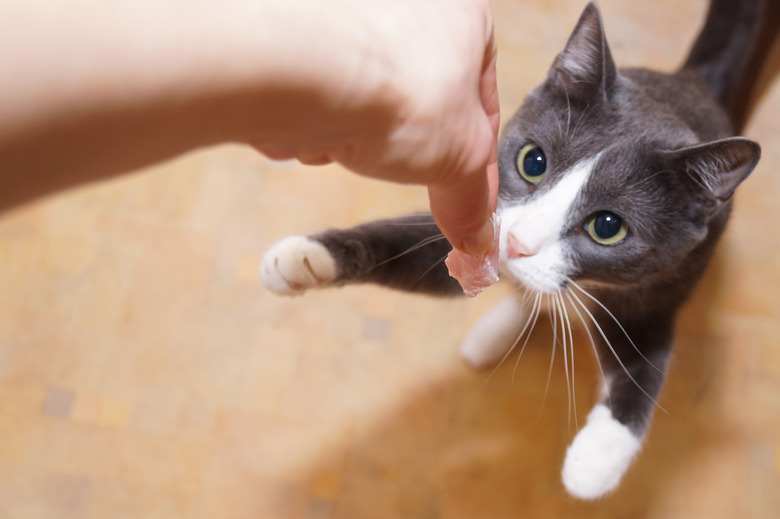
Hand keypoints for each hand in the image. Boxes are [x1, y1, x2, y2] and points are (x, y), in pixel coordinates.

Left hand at [252, 0, 499, 253]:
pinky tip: (314, 128)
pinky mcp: (294, 42)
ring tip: (350, 136)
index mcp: (460, 10)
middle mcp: (402, 5)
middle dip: (405, 143)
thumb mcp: (460, 157)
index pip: (479, 97)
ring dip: (356, 135)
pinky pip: (317, 97)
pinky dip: (317, 124)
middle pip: (415, 100)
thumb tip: (476, 231)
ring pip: (362, 101)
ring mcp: (345, 20)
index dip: (474, 158)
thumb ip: (471, 196)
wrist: (305, 75)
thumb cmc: (398, 90)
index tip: (464, 198)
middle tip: (398, 162)